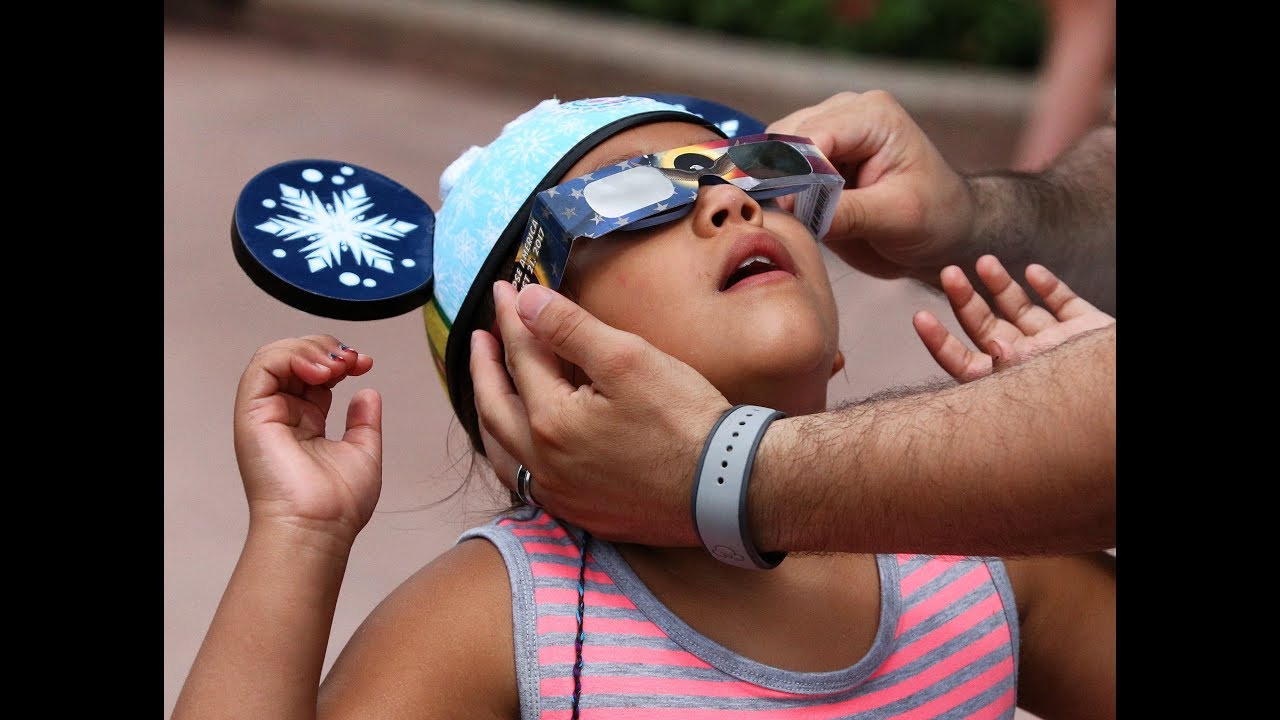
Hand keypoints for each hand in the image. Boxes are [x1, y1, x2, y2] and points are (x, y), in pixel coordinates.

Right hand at [233, 334, 381, 541]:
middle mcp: (283, 415)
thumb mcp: (363, 452)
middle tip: (352, 361)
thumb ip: (364, 421)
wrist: (319, 528)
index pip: (316, 374)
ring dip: (310, 349)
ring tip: (337, 366)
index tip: (366, 364)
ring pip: (276, 356)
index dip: (340, 360)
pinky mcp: (252, 413)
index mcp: (306, 423)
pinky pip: (262, 365)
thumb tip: (366, 392)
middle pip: (295, 359)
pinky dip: (292, 355)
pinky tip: (320, 370)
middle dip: (327, 349)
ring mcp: (265, 413)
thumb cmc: (338, 506)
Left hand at [471, 281, 729, 544]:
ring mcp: (559, 494)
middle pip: (496, 406)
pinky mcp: (579, 513)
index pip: (521, 356)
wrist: (726, 486)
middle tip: (482, 335)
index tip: (504, 289)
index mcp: (551, 420)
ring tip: (490, 385)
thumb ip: (570, 328)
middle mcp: (543, 464)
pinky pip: (526, 481)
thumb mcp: (628, 359)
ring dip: (491, 412)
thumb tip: (525, 301)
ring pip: (502, 451)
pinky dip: (513, 452)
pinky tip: (522, 442)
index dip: (511, 317)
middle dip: (485, 365)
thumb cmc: (685, 420)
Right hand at [766, 90, 974, 279]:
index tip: (790, 208)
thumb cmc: (936, 218)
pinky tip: (795, 214)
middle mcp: (846, 113)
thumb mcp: (898, 218)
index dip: (794, 171)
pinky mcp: (816, 157)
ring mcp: (828, 132)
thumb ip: (847, 212)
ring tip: (798, 217)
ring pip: (774, 152)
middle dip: (782, 177)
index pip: (812, 135)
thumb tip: (793, 208)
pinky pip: (779, 169)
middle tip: (792, 217)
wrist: (946, 232)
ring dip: (777, 184)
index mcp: (873, 115)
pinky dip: (778, 191)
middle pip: (786, 138)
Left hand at [912, 255, 1115, 381]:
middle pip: (988, 329)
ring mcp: (1059, 346)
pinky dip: (1049, 286)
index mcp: (1012, 386)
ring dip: (1002, 286)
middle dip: (966, 301)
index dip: (940, 343)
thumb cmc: (1087, 397)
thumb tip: (990, 347)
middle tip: (948, 273)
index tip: (919, 317)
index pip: (966, 365)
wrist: (1123, 397)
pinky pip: (1064, 304)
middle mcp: (1031, 365)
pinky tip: (1033, 271)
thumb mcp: (1043, 385)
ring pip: (1022, 311)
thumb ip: (1013, 368)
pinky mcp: (1088, 330)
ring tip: (984, 262)